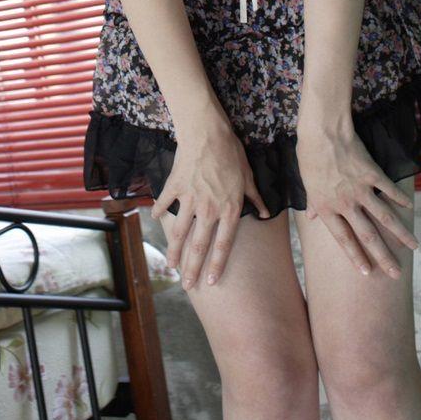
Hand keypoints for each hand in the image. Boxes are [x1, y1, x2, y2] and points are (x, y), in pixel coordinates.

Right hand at [150, 118, 270, 288]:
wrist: (208, 134)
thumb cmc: (232, 153)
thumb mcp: (248, 177)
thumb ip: (255, 198)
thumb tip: (264, 214)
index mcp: (229, 209)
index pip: (223, 245)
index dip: (217, 265)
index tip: (211, 282)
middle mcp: (209, 209)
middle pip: (199, 245)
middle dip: (193, 268)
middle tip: (187, 285)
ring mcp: (190, 200)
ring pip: (180, 232)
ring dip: (174, 251)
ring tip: (170, 266)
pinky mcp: (175, 187)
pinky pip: (166, 204)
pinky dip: (161, 212)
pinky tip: (156, 221)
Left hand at [296, 117, 418, 276]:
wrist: (323, 132)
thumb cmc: (309, 155)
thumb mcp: (306, 183)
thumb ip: (313, 204)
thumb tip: (313, 218)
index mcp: (327, 208)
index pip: (343, 239)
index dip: (356, 256)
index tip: (368, 272)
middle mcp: (345, 204)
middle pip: (367, 235)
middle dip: (383, 257)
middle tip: (396, 273)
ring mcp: (360, 190)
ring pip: (385, 218)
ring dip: (401, 234)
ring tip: (415, 247)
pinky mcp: (372, 175)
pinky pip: (389, 190)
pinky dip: (401, 199)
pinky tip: (410, 208)